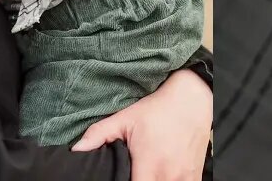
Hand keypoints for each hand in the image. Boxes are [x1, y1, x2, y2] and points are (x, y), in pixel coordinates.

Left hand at [72, 69, 209, 180]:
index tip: (120, 179)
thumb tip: (76, 149)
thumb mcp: (125, 119)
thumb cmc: (157, 109)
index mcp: (150, 166)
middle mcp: (170, 176)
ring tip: (145, 173)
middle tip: (131, 174)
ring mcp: (186, 178)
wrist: (191, 100)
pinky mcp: (195, 177)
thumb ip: (99, 134)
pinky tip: (163, 174)